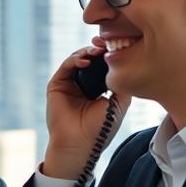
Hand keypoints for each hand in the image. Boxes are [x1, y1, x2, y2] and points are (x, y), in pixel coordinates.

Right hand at [41, 40, 131, 180]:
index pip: (103, 65)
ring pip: (78, 59)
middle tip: (106, 43)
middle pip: (91, 58)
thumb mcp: (119, 103)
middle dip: (98, 49)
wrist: (80, 143)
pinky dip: (75, 59)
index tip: (118, 46)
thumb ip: (123, 83)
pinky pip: (66, 66)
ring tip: (97, 51)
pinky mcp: (57, 85)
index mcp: (98, 88)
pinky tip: (86, 60)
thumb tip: (128, 62)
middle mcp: (83, 83)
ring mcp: (69, 83)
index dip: (109, 55)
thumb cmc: (100, 128)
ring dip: (87, 52)